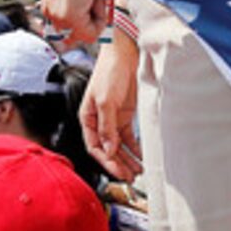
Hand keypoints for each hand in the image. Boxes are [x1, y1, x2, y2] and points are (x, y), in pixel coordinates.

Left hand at [39, 0, 106, 47]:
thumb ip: (75, 5)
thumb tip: (87, 22)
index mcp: (48, 6)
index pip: (67, 30)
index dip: (86, 19)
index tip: (91, 2)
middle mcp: (49, 14)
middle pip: (77, 35)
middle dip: (92, 20)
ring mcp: (59, 17)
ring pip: (86, 35)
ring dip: (97, 16)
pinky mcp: (70, 17)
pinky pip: (92, 32)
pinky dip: (101, 17)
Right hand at [79, 34, 139, 181]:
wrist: (125, 53)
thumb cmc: (109, 71)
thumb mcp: (105, 100)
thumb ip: (107, 126)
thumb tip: (109, 150)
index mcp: (88, 118)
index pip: (95, 146)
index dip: (106, 161)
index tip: (118, 172)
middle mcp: (100, 121)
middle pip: (108, 149)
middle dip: (118, 164)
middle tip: (130, 177)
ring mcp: (113, 119)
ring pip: (119, 145)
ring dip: (128, 159)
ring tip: (138, 171)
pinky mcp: (126, 115)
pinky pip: (130, 137)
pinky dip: (136, 147)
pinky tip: (142, 157)